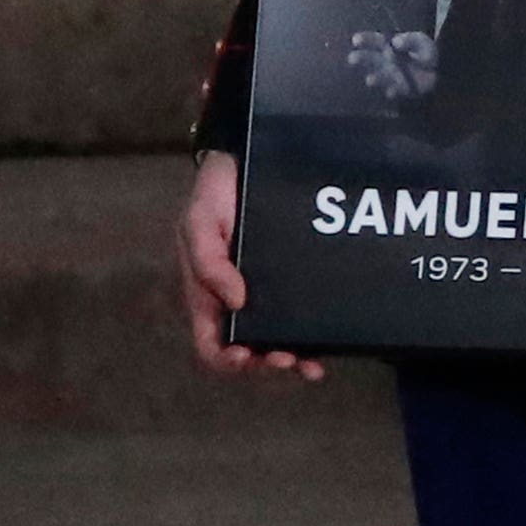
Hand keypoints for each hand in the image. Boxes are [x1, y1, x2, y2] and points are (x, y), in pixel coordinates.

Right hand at [177, 152, 324, 381]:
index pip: (211, 344)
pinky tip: (328, 342)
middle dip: (267, 363)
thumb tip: (236, 302)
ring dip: (293, 357)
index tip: (247, 355)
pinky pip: (301, 314)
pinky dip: (312, 334)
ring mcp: (264, 292)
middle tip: (288, 359)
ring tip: (311, 364)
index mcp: (208, 296)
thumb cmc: (213, 194)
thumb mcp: (197, 222)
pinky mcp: (290, 279)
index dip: (227, 360)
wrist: (243, 161)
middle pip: (248, 351)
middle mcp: (236, 301)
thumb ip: (208, 261)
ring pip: (277, 339)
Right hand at [345, 29, 435, 100]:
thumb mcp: (422, 41)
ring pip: (380, 76)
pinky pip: (394, 90)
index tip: (356, 40)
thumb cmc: (425, 52)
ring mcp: (391, 76)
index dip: (365, 40)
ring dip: (375, 78)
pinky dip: (392, 91)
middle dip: (361, 58)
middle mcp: (386, 61)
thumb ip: (410, 40)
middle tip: (352, 58)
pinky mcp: (399, 89)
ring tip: (370, 80)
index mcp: (389, 46)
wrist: (439, 72)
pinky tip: (390, 92)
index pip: (375, 41)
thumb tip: (395, 42)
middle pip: (371, 59)